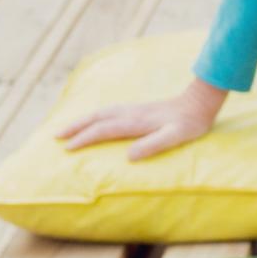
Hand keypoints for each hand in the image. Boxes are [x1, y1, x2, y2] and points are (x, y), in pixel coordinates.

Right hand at [56, 79, 225, 159]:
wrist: (201, 102)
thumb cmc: (190, 123)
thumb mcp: (175, 136)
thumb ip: (153, 144)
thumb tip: (129, 155)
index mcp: (136, 122)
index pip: (104, 130)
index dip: (85, 139)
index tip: (67, 149)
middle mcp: (131, 113)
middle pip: (96, 117)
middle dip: (75, 126)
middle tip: (55, 136)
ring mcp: (134, 109)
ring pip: (101, 112)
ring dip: (82, 119)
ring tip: (67, 128)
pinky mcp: (138, 109)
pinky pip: (109, 111)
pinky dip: (95, 116)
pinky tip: (94, 120)